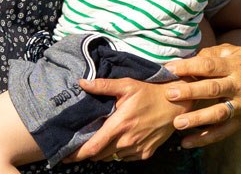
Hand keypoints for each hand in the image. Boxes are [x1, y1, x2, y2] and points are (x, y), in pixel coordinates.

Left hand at [61, 78, 191, 163]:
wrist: (175, 105)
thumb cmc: (149, 92)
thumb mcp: (126, 85)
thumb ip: (103, 86)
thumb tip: (82, 83)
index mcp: (119, 125)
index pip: (93, 147)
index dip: (77, 154)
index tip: (65, 156)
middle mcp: (127, 141)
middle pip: (100, 155)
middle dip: (88, 152)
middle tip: (80, 145)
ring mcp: (137, 149)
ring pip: (112, 157)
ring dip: (104, 151)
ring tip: (100, 140)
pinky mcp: (146, 153)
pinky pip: (126, 157)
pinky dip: (118, 152)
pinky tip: (119, 140)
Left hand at [164, 45, 240, 148]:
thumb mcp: (235, 51)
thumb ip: (213, 54)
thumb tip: (189, 59)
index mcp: (235, 66)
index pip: (209, 65)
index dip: (189, 67)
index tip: (170, 68)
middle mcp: (238, 86)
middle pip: (212, 89)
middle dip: (190, 92)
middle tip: (170, 94)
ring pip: (218, 114)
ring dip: (197, 119)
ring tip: (177, 123)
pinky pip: (222, 132)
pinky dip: (205, 138)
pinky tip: (187, 142)